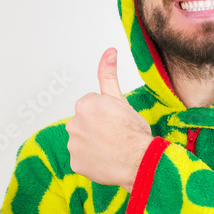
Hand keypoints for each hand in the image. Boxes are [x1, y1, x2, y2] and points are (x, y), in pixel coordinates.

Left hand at [66, 48, 152, 192]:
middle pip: (84, 123)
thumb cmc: (134, 132)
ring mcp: (73, 145)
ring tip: (111, 149)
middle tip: (114, 136)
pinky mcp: (75, 163)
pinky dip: (91, 160)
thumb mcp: (121, 99)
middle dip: (96, 128)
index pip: (92, 106)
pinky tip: (105, 160)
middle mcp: (73, 123)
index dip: (106, 114)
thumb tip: (109, 50)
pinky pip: (81, 159)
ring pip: (82, 141)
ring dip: (92, 144)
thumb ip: (108, 74)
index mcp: (84, 104)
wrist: (140, 161)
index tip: (115, 122)